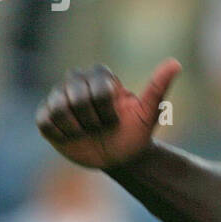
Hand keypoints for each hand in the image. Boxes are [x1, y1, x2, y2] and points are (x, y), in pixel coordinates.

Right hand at [35, 58, 180, 170]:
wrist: (119, 158)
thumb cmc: (134, 133)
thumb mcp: (149, 113)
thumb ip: (158, 87)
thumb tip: (175, 63)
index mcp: (99, 76)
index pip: (98, 90)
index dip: (107, 111)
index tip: (116, 120)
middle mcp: (76, 81)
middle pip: (76, 98)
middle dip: (94, 121)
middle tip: (101, 127)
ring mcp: (58, 97)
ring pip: (58, 110)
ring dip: (78, 129)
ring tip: (87, 132)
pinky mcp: (45, 115)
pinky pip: (45, 122)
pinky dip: (62, 135)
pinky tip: (73, 137)